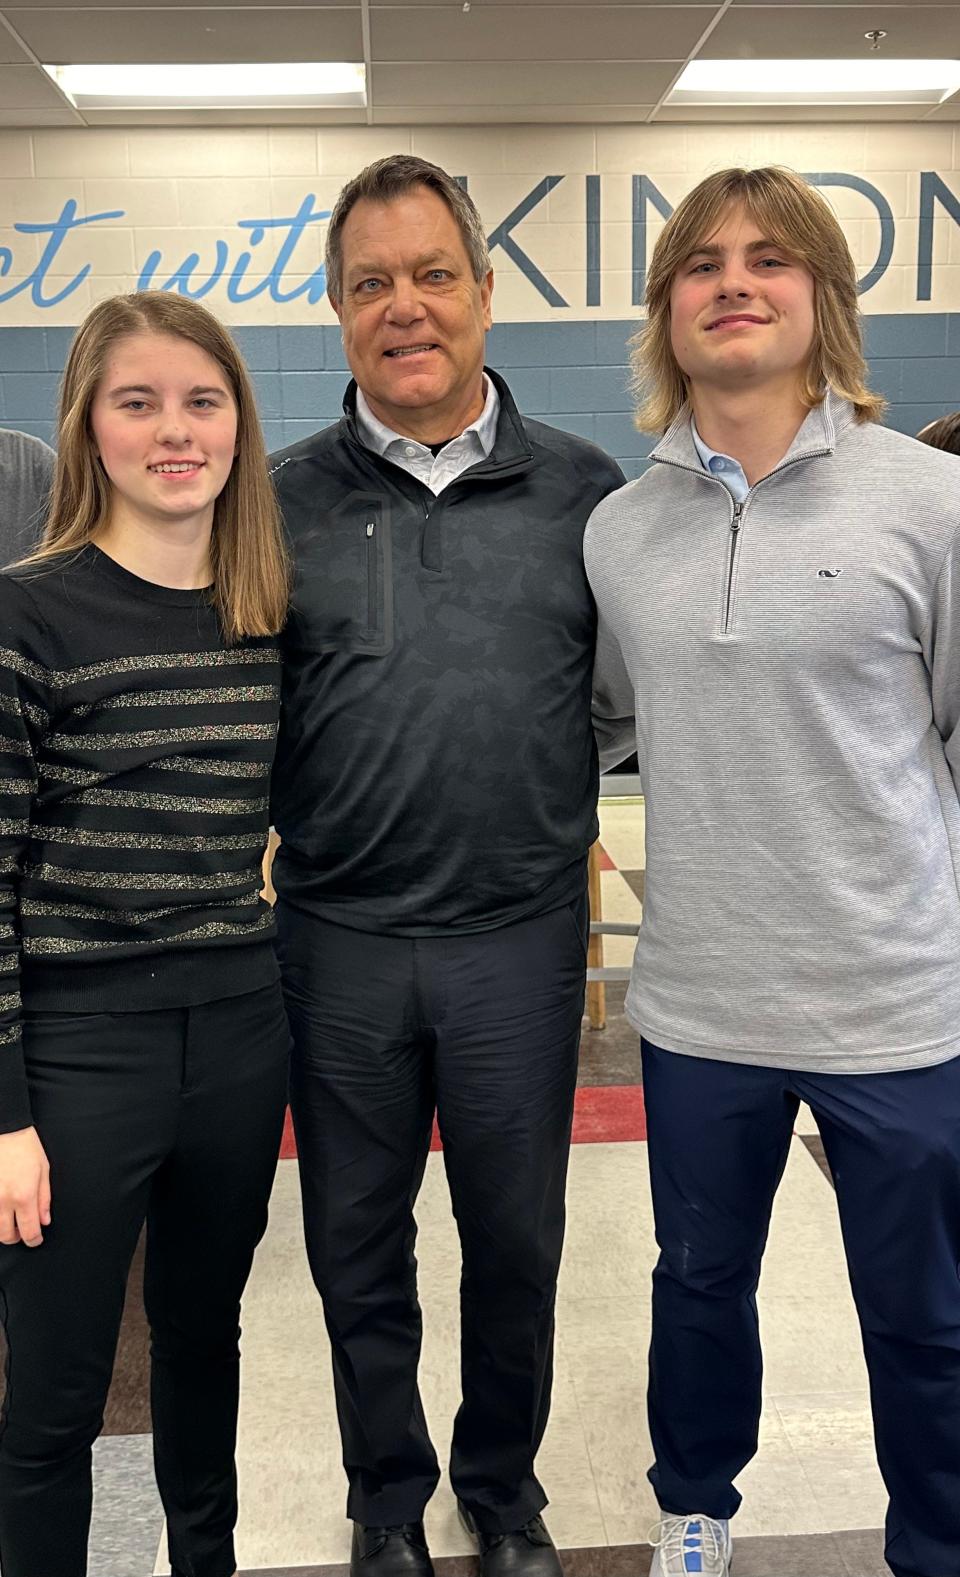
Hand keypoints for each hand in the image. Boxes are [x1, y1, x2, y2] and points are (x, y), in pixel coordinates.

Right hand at [0, 1127, 50, 1246]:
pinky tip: (1, 1210)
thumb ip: (44, 1199)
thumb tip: (44, 1221)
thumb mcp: (43, 1170)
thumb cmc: (25, 1146)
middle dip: (17, 1237)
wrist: (4, 1129)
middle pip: (7, 1236)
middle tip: (23, 1229)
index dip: (34, 1240)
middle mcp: (3, 1200)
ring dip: (3, 1230)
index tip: (36, 1239)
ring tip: (10, 1220)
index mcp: (24, 1195)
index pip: (29, 1231)